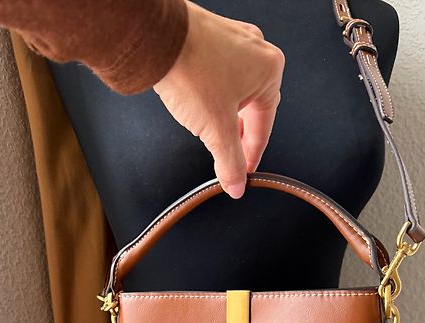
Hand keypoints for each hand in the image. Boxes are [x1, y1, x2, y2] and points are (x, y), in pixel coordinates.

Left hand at [153, 0, 284, 198]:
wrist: (155, 38)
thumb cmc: (190, 70)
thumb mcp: (216, 130)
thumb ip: (230, 162)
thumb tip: (236, 183)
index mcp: (269, 70)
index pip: (264, 126)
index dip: (251, 156)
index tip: (243, 173)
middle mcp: (256, 51)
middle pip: (251, 109)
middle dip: (237, 135)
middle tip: (226, 156)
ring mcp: (233, 40)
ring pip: (234, 91)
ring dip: (223, 116)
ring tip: (208, 131)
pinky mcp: (210, 37)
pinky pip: (217, 75)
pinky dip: (211, 95)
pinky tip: (197, 105)